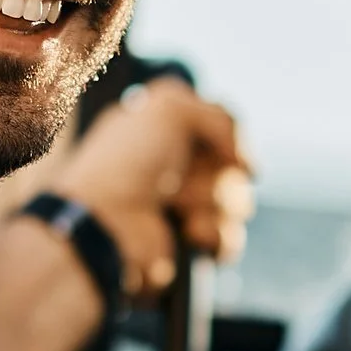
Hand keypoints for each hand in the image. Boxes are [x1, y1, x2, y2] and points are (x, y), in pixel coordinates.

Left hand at [57, 78, 252, 294]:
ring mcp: (183, 208)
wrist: (105, 224)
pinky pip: (229, 238)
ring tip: (180, 212)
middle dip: (216, 177)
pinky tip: (190, 233)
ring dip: (214, 205)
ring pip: (237, 203)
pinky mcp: (187, 244)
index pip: (224, 130)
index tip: (222, 150)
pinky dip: (215, 236)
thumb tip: (245, 167)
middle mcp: (176, 168)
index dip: (227, 140)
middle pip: (234, 168)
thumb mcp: (170, 107)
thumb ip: (221, 117)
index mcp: (167, 133)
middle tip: (179, 183)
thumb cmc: (126, 161)